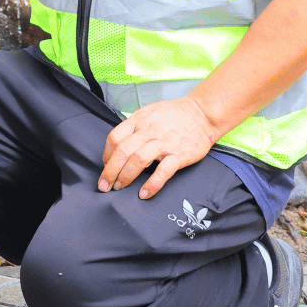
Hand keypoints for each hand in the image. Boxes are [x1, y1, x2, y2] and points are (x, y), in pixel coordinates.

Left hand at [98, 97, 217, 199]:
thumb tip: (119, 144)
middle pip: (123, 151)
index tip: (105, 166)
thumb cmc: (174, 115)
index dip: (106, 154)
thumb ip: (134, 127)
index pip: (115, 137)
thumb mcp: (148, 113)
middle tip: (105, 185)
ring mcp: (164, 143)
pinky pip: (163, 171)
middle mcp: (149, 131)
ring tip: (119, 187)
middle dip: (110, 171)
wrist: (201, 115)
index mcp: (139, 120)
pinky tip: (144, 193)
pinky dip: (152, 184)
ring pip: (138, 160)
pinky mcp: (178, 155)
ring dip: (126, 176)